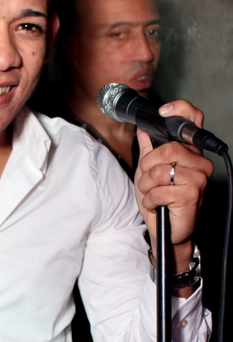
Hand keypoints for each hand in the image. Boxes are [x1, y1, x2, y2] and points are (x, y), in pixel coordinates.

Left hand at [134, 99, 212, 276]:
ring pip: (159, 171)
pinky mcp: (192, 194)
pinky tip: (156, 205)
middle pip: (166, 149)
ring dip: (145, 187)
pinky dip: (149, 200)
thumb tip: (143, 129)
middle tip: (147, 182)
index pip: (193, 120)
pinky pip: (158, 190)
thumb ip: (148, 150)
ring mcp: (198, 178)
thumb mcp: (149, 173)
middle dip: (146, 168)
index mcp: (190, 153)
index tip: (162, 111)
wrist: (167, 231)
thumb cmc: (161, 202)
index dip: (179, 110)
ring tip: (151, 195)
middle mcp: (199, 163)